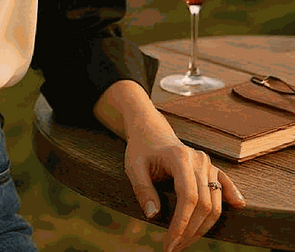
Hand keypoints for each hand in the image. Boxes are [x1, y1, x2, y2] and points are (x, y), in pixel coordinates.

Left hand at [124, 128, 246, 251]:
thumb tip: (153, 215)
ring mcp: (208, 163)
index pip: (188, 197)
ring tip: (185, 241)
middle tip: (174, 247)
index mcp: (179, 157)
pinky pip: (224, 185)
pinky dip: (232, 197)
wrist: (151, 132)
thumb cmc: (141, 150)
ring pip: (215, 202)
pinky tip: (238, 207)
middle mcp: (199, 160)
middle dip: (190, 231)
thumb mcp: (133, 167)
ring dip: (203, 227)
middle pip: (204, 204)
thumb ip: (143, 190)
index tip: (169, 243)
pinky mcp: (212, 168)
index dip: (181, 224)